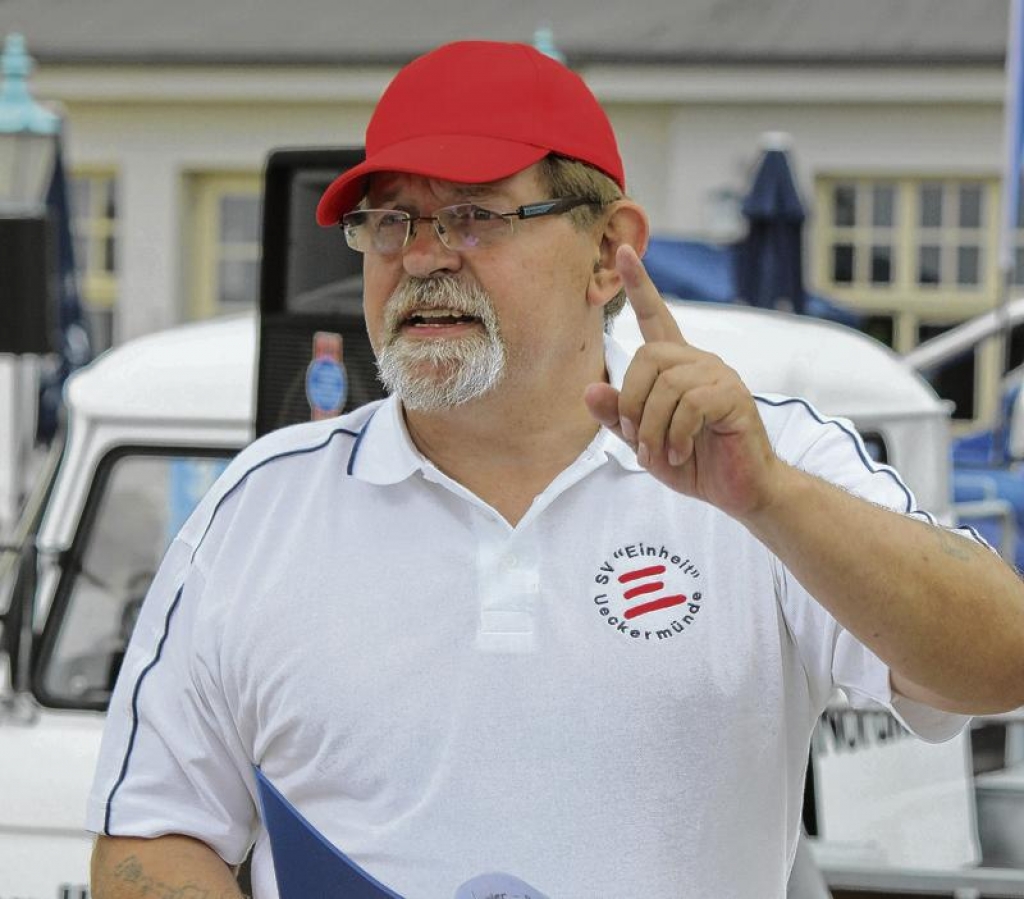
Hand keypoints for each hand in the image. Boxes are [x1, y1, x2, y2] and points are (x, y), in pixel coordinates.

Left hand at [583, 245, 782, 517]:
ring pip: (666, 385)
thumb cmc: (694, 461)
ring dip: (652, 428)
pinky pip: (690, 405)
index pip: (655, 316)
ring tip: (660, 454)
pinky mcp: (734, 396)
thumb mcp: (645, 441)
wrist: (741, 489)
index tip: (621, 251)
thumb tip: (589, 390)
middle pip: (647, 358)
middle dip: (632, 403)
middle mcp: (699, 362)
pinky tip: (680, 455)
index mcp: (677, 367)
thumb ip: (618, 417)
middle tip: (637, 440)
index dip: (639, 285)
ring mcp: (719, 375)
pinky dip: (675, 436)